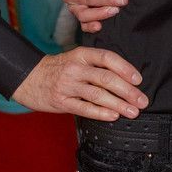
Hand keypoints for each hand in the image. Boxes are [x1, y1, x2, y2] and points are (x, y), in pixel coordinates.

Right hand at [11, 47, 147, 119]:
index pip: (108, 58)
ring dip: (119, 104)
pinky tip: (113, 116)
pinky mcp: (61, 102)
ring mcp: (68, 85)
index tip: (138, 80)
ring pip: (98, 95)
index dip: (125, 68)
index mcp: (82, 54)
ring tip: (133, 111)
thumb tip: (126, 78)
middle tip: (142, 100)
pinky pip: (84, 108)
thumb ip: (97, 65)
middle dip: (128, 91)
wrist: (29, 77)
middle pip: (106, 78)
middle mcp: (76, 68)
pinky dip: (101, 113)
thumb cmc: (59, 68)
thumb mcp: (77, 58)